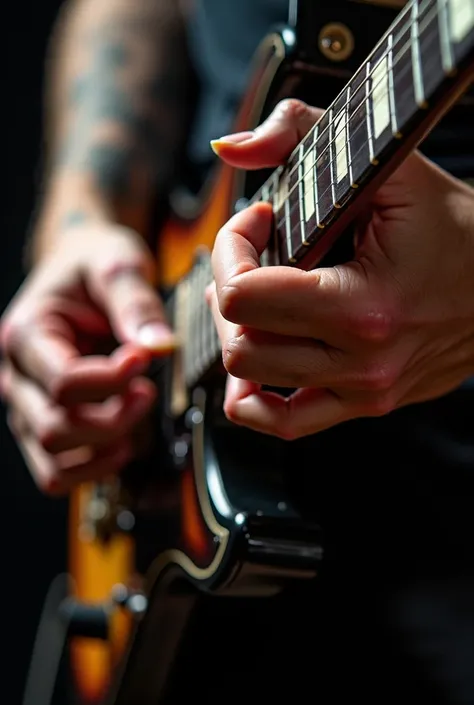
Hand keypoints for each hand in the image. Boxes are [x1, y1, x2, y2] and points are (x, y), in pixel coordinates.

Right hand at [0, 222, 174, 493]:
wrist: (79, 268)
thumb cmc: (93, 264)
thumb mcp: (117, 265)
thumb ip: (136, 303)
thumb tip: (160, 348)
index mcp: (25, 333)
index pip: (64, 382)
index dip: (113, 381)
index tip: (143, 360)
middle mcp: (16, 375)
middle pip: (56, 429)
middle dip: (114, 419)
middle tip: (146, 390)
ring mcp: (26, 405)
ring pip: (53, 462)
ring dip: (105, 448)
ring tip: (135, 412)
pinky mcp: (41, 423)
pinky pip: (56, 473)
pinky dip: (92, 468)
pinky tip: (123, 441)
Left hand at [207, 99, 473, 439]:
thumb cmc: (452, 227)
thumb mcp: (390, 166)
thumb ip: (302, 132)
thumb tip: (227, 147)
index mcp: (364, 306)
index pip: (244, 297)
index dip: (230, 248)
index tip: (258, 220)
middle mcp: (361, 362)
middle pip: (239, 346)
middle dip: (227, 289)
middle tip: (252, 256)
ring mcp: (363, 391)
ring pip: (249, 387)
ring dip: (236, 335)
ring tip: (256, 299)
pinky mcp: (366, 403)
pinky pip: (285, 424)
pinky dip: (253, 398)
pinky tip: (259, 361)